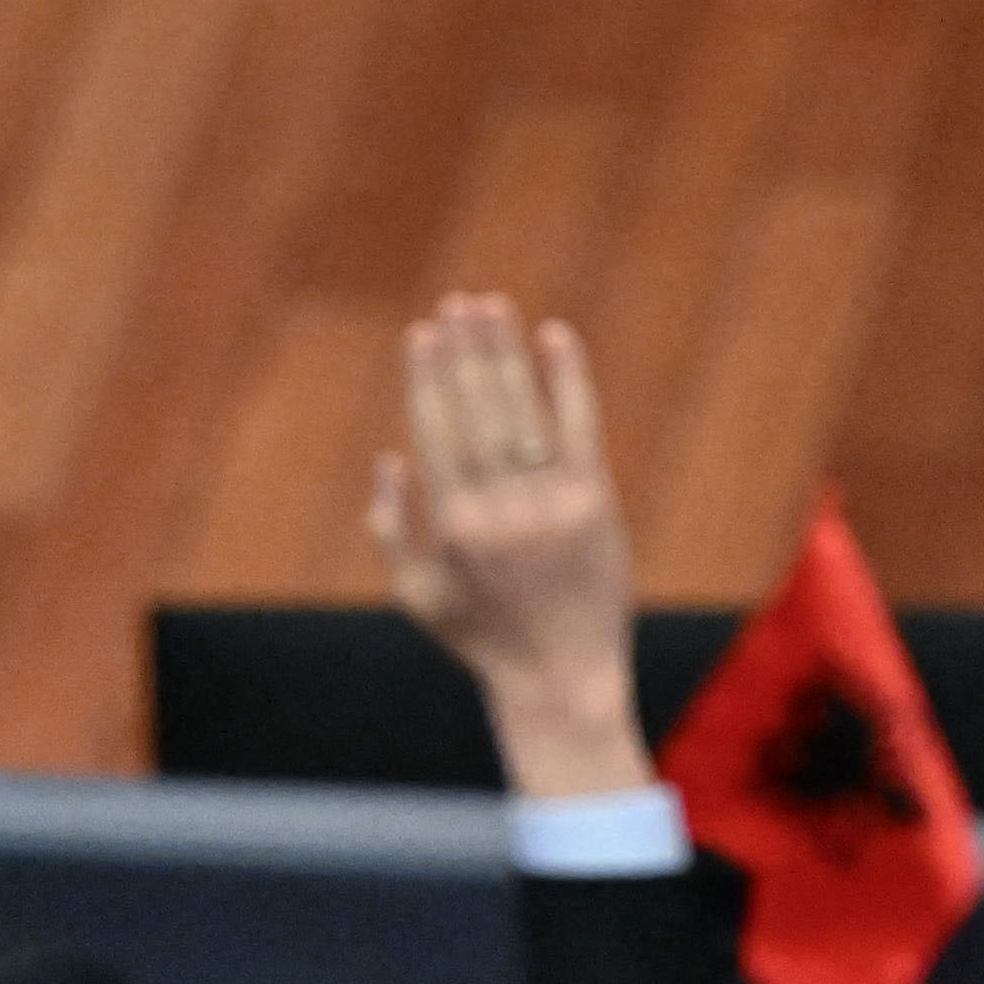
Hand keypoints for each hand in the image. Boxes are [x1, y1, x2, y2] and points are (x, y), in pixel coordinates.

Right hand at [369, 295, 649, 804]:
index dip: (429, 376)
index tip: (424, 332)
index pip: (436, 430)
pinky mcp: (595, 505)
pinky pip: (580, 426)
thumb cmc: (482, 638)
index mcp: (451, 525)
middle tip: (459, 303)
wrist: (560, 679)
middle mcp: (499, 509)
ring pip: (523, 410)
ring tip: (493, 307)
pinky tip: (555, 337)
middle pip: (477, 409)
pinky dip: (568, 378)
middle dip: (465, 351)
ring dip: (506, 352)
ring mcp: (550, 505)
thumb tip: (389, 456)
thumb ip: (388, 527)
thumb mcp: (416, 594)